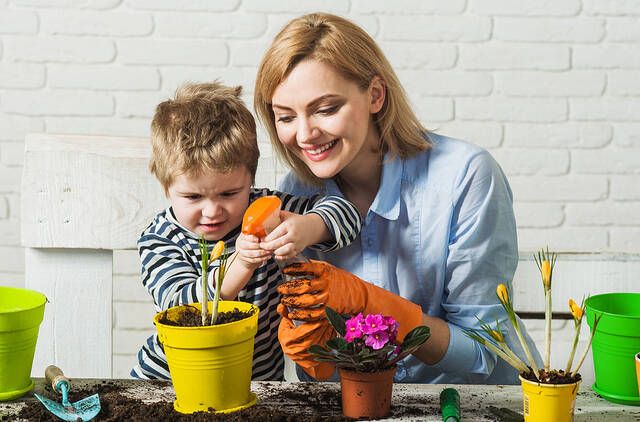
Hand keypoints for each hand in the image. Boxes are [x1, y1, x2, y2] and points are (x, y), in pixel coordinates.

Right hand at [234, 233, 271, 269]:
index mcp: (243, 235)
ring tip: (269, 252)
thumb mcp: (257, 235)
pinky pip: (253, 260)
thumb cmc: (255, 241)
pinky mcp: (245, 259)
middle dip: (259, 246)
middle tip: (267, 246)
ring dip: (261, 253)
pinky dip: (261, 258)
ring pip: (251, 254)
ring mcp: (241, 252)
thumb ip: (260, 234)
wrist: (248, 251)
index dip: (252, 238)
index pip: (245, 236)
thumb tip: (267, 236)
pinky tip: (268, 256)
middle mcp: (240, 243)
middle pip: (247, 245)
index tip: (258, 239)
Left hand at [260, 211, 324, 260]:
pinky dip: (282, 257)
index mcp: (290, 225)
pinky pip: (289, 256)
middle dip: (268, 246)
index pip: (276, 234)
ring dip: (275, 252)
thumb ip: (277, 215)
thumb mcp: (288, 215)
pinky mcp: (299, 250)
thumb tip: (264, 214)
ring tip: (270, 250)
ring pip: (284, 251)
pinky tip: (277, 254)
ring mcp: (297, 243)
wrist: (313, 228)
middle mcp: (294, 235)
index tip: (262, 240)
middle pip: (278, 243)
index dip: (267, 238)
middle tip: (262, 246)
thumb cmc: (298, 221)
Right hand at [277, 304, 336, 379]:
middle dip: (320, 328)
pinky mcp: (312, 361)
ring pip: (319, 344)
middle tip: (327, 318)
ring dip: (326, 332)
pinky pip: (323, 349)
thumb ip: (285, 314)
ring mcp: (304, 357)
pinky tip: (330, 330)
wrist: (296, 353)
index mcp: (287, 341)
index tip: (319, 317)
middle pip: (311, 339)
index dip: (310, 325)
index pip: (300, 333)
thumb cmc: (291, 336)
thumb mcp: (286, 325)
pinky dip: (328, 339)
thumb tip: (282, 305)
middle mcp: (295, 351)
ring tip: (329, 322)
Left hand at [278, 260, 423, 340]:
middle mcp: (326, 284)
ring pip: (304, 301)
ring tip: (284, 300)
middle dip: (288, 288)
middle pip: (302, 286)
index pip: (305, 268)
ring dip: (291, 301)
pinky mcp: (329, 311)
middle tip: (280, 289)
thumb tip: (296, 265)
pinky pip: (310, 314)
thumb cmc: (342, 280)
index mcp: (326, 270)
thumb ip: (315, 267)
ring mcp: (328, 298)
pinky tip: (292, 312)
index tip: (284, 270)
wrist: (360, 295)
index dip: (292, 269)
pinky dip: (299, 314)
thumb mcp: (330, 269)